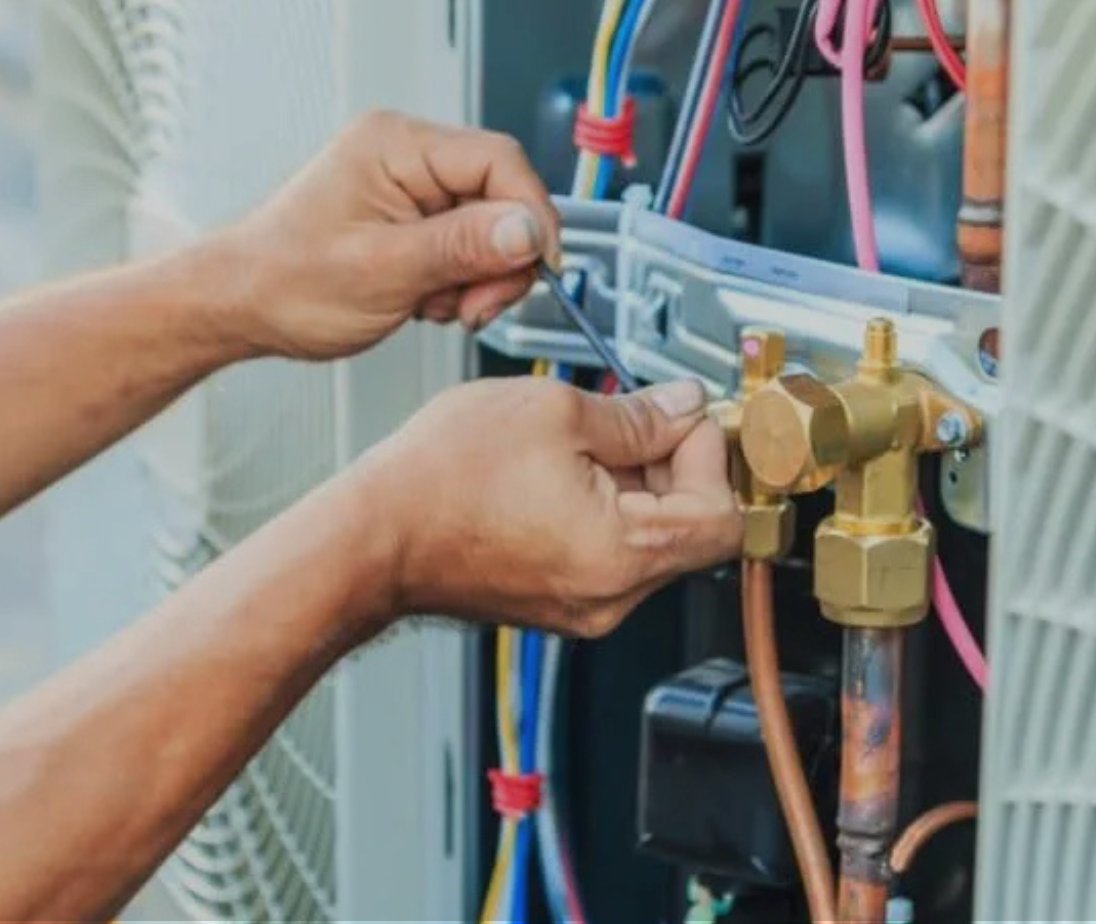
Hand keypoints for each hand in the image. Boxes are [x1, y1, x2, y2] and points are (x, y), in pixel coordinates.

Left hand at [214, 110, 560, 359]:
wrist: (241, 307)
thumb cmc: (285, 281)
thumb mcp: (383, 269)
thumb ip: (462, 246)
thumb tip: (528, 230)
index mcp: (398, 146)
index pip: (500, 162)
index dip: (530, 216)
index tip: (535, 267)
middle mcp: (410, 158)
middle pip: (503, 198)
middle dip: (501, 260)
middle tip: (476, 305)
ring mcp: (414, 190)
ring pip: (493, 230)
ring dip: (480, 279)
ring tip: (437, 306)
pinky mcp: (416, 222)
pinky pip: (470, 248)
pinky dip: (462, 284)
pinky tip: (427, 301)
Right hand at [346, 376, 741, 636]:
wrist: (372, 536)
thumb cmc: (441, 483)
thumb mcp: (556, 413)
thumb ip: (641, 414)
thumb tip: (685, 406)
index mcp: (624, 555)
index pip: (723, 514)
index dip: (710, 453)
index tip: (684, 417)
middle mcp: (613, 596)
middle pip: (693, 528)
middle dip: (674, 463)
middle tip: (635, 417)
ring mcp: (585, 607)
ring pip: (653, 538)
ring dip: (638, 484)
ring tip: (583, 443)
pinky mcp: (560, 602)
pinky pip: (612, 552)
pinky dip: (606, 508)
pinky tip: (563, 473)